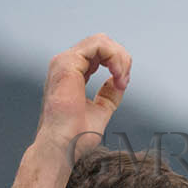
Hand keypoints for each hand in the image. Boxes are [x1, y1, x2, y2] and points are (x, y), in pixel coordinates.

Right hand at [12, 34, 130, 187]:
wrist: (63, 146)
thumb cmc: (76, 136)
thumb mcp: (101, 109)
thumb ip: (109, 94)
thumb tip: (118, 82)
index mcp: (72, 73)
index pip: (98, 53)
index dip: (117, 65)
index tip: (122, 85)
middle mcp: (66, 64)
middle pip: (101, 43)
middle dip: (121, 58)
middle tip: (124, 80)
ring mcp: (64, 62)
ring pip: (101, 41)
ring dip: (120, 58)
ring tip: (122, 78)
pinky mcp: (67, 63)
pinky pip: (98, 46)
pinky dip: (115, 59)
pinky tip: (118, 76)